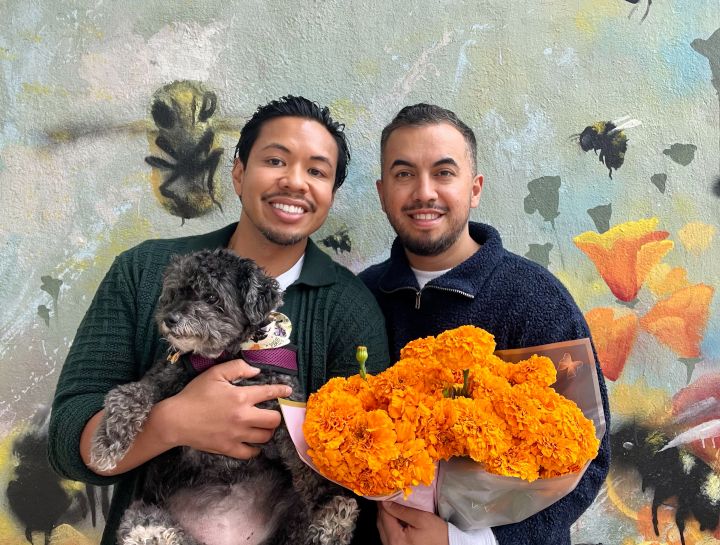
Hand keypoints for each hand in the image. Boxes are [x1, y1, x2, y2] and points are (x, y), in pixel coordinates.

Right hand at [158, 358, 291, 458]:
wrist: (175, 420)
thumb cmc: (194, 394)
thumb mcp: (215, 374)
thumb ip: (238, 367)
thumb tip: (256, 371)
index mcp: (241, 397)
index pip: (269, 393)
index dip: (281, 391)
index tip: (287, 391)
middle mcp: (242, 417)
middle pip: (274, 420)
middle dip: (275, 415)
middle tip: (270, 412)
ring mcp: (236, 435)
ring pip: (265, 437)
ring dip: (267, 431)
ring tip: (262, 427)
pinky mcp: (229, 449)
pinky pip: (251, 453)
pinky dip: (255, 449)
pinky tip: (252, 443)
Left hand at [377, 501, 448, 544]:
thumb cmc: (437, 534)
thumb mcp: (422, 518)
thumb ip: (402, 510)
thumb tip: (386, 502)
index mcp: (397, 539)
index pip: (384, 516)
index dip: (383, 502)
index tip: (384, 491)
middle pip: (380, 523)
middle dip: (383, 509)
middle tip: (387, 496)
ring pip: (382, 529)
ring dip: (385, 517)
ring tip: (390, 505)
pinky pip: (387, 536)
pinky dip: (389, 525)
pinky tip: (394, 518)